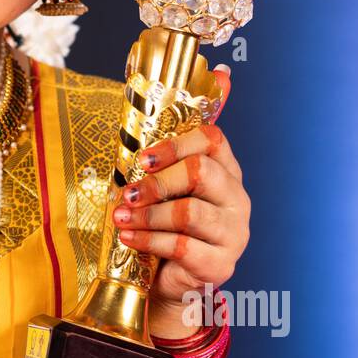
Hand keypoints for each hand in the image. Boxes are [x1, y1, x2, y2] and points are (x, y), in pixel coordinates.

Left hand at [109, 65, 249, 317]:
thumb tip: (217, 74)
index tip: (143, 158)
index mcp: (225, 170)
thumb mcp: (165, 184)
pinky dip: (149, 239)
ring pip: (190, 211)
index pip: (212, 140)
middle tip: (128, 191)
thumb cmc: (164, 225)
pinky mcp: (220, 265)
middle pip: (202, 172)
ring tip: (121, 218)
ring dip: (147, 214)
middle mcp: (236, 199)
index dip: (174, 144)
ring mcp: (233, 234)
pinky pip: (183, 246)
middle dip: (157, 181)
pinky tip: (130, 238)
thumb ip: (175, 141)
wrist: (165, 282)